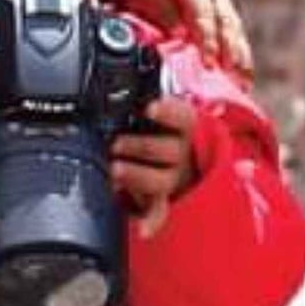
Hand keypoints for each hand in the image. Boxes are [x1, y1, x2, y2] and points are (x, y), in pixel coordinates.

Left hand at [111, 97, 197, 238]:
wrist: (189, 154)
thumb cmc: (164, 126)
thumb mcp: (161, 109)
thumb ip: (144, 97)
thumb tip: (120, 75)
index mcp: (183, 125)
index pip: (182, 116)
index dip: (167, 112)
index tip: (149, 108)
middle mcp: (182, 151)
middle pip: (168, 150)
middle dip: (141, 146)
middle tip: (116, 144)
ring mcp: (174, 175)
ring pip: (161, 178)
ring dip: (138, 175)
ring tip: (115, 170)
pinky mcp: (165, 196)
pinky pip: (160, 210)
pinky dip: (152, 221)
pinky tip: (143, 230)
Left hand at [121, 0, 252, 76]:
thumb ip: (162, 13)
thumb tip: (179, 37)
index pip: (204, 14)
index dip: (207, 41)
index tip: (209, 64)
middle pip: (226, 22)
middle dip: (230, 52)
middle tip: (234, 78)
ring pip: (234, 27)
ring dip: (240, 55)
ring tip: (246, 81)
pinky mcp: (222, 5)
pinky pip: (233, 29)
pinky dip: (238, 50)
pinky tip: (244, 71)